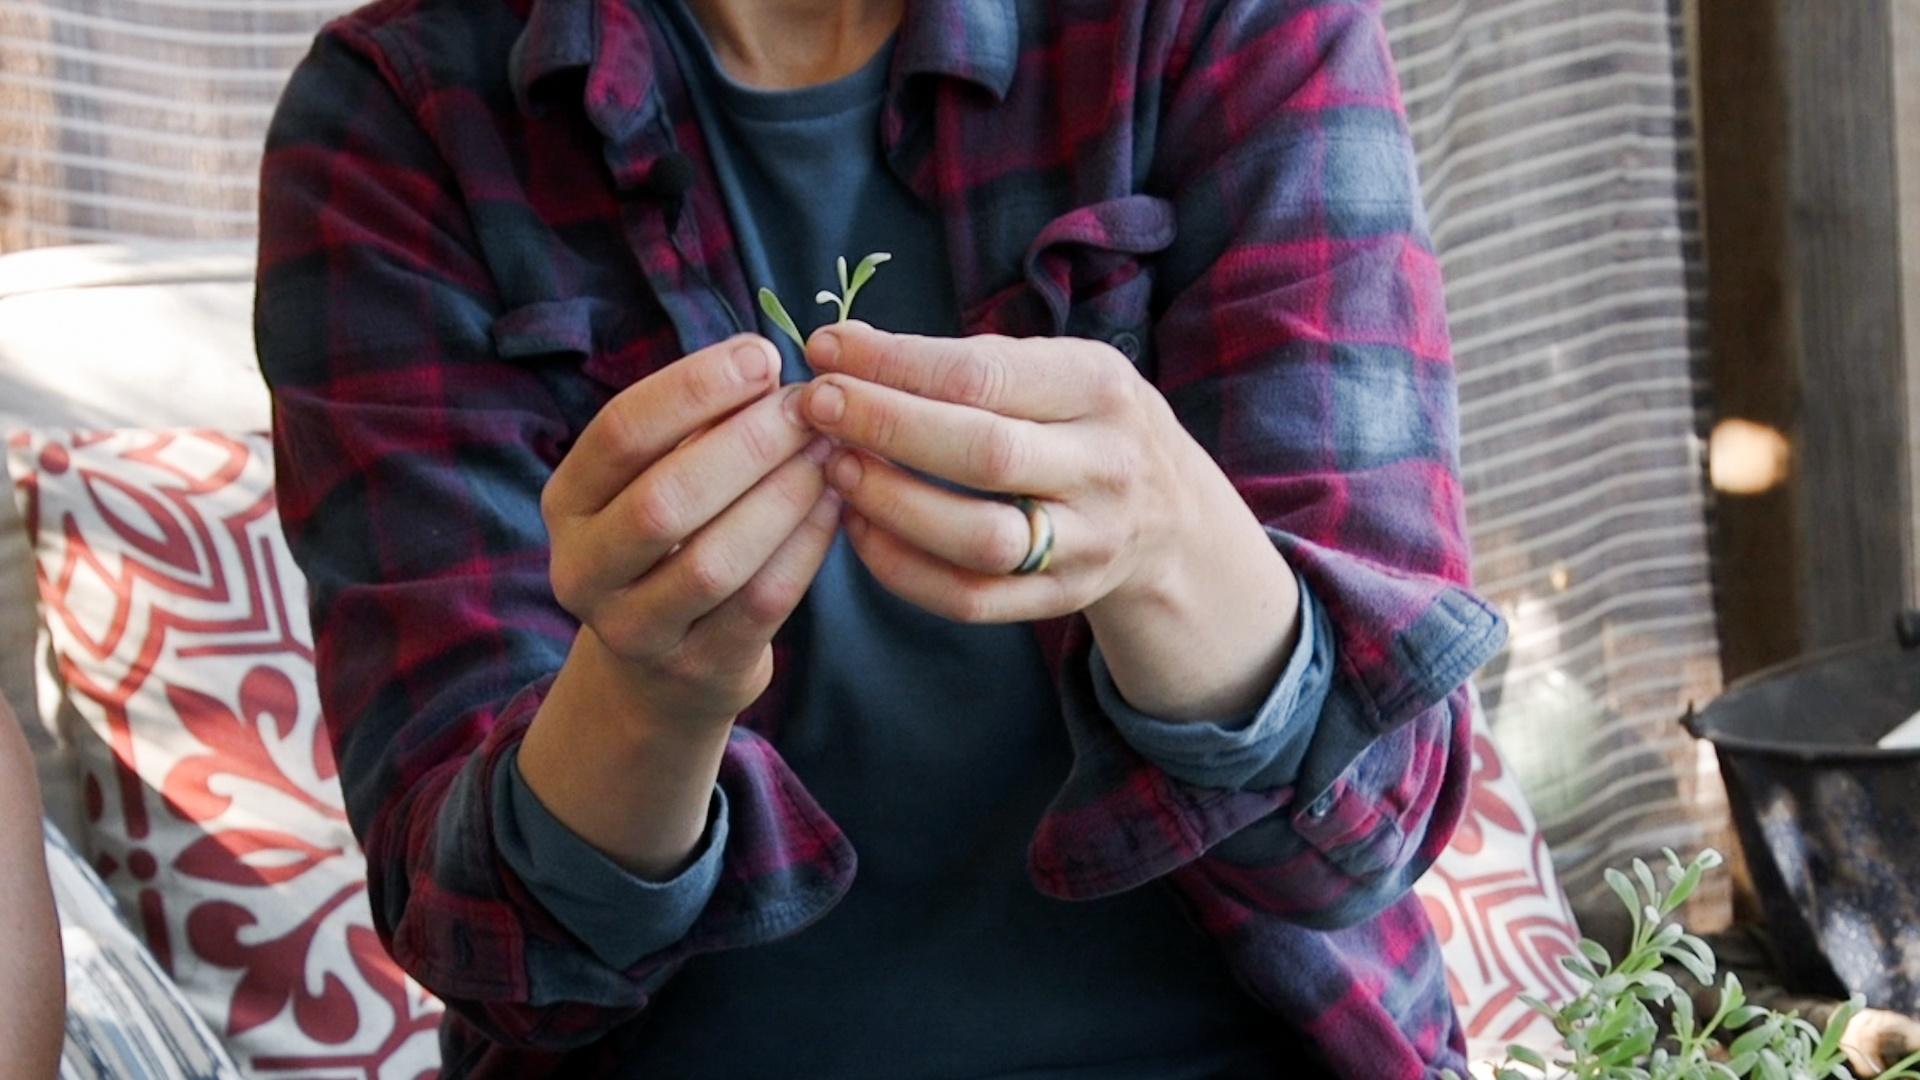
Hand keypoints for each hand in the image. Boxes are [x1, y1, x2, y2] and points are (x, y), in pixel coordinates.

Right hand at [540, 333, 840, 731]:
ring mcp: (636, 630)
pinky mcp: (698, 669)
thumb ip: (697, 429)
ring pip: (714, 560)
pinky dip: (804, 547)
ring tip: (828, 454)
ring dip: (782, 497)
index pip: (620, 433)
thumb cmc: (670, 544)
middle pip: (665, 500)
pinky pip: (761, 602)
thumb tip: (767, 367)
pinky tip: (835, 504)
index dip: (693, 388)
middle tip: (808, 409)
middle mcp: (584, 570)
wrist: (662, 671)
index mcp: (566, 503)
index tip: (763, 356)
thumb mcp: (656, 480)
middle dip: (747, 445)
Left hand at [796, 322, 1196, 621]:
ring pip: (978, 537)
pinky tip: (859, 528)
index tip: (826, 349)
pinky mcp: (1060, 598)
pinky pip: (969, 598)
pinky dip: (901, 568)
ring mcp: (1087, 543)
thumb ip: (963, 361)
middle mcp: (1105, 468)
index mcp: (1100, 389)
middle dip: (885, 426)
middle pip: (983, 453)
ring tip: (834, 468)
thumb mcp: (1054, 369)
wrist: (1169, 516)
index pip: (985, 375)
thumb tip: (844, 347)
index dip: (895, 363)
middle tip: (817, 406)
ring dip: (892, 502)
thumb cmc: (1082, 422)